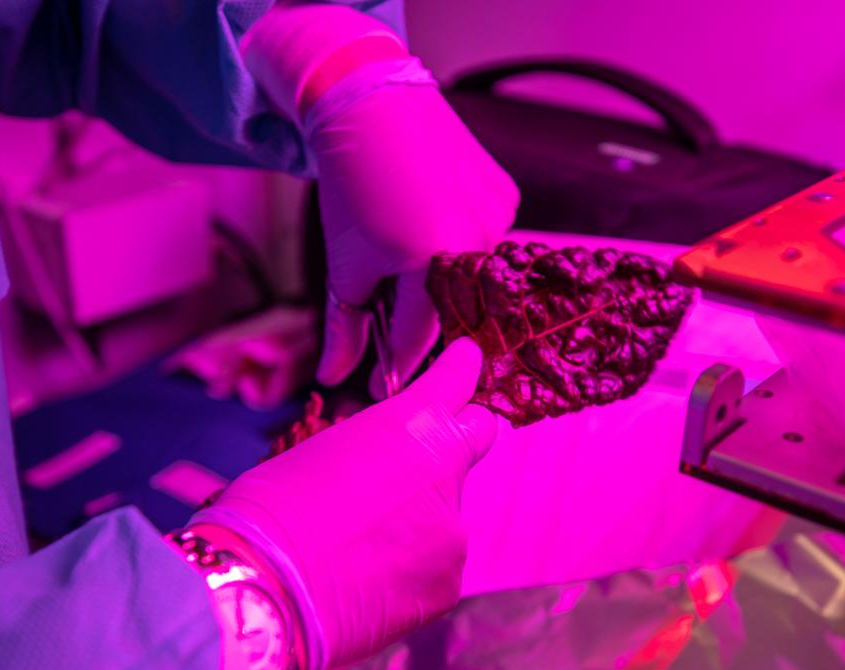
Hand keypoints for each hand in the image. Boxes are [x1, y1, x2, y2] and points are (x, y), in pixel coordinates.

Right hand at [192, 338, 496, 669]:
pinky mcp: (447, 587)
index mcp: (412, 426)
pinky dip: (409, 573)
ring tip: (357, 549)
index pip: (459, 381)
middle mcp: (447, 474)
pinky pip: (435, 570)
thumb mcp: (320, 454)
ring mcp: (453, 535)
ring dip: (417, 523)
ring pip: (446, 517)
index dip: (460, 371)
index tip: (464, 364)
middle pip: (478, 441)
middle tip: (421, 461)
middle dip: (458, 442)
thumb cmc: (269, 511)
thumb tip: (384, 464)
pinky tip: (363, 584)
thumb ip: (374, 450)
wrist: (262, 592)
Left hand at [241, 4, 518, 395]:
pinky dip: (464, 246)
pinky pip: (489, 241)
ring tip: (411, 251)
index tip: (385, 386)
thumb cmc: (352, 189)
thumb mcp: (344, 263)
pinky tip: (437, 222)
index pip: (418, 337)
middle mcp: (475, 242)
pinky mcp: (509, 196)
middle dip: (423, 321)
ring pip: (474, 278)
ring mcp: (498, 217)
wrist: (374, 108)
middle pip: (451, 311)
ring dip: (446, 281)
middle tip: (396, 314)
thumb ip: (345, 326)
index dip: (397, 366)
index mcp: (429, 261)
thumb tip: (335, 381)